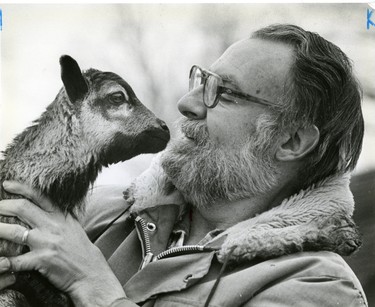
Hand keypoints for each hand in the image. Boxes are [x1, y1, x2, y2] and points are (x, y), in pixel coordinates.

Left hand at [0, 181, 127, 306]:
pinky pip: (15, 260)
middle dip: (3, 206)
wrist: (89, 271)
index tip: (7, 184)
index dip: (21, 188)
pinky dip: (4, 262)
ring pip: (14, 231)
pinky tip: (0, 261)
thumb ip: (59, 215)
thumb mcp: (72, 226)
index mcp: (61, 216)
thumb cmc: (80, 249)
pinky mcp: (41, 260)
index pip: (39, 196)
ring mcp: (46, 242)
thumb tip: (43, 206)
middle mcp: (53, 225)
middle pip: (22, 208)